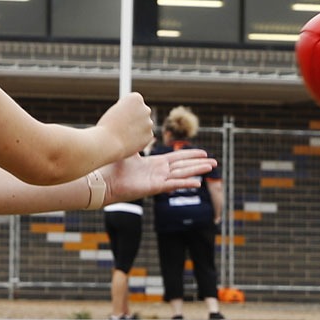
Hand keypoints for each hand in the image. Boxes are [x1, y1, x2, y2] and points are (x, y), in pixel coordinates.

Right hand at [96, 93, 154, 157]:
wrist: (108, 143)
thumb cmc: (107, 126)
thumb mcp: (116, 110)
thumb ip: (129, 111)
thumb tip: (138, 121)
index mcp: (136, 98)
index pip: (134, 103)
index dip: (124, 110)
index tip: (117, 115)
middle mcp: (146, 108)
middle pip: (141, 113)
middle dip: (134, 119)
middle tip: (121, 126)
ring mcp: (149, 123)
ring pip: (144, 125)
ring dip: (136, 129)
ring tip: (123, 134)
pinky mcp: (150, 135)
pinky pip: (144, 136)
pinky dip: (138, 139)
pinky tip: (128, 141)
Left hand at [98, 147, 217, 203]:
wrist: (105, 180)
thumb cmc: (114, 168)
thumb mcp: (130, 151)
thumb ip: (138, 143)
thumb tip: (142, 132)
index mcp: (155, 164)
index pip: (177, 159)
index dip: (190, 155)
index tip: (203, 153)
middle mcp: (160, 173)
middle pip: (184, 166)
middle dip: (199, 163)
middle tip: (214, 162)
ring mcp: (158, 181)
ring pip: (182, 174)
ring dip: (197, 171)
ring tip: (211, 168)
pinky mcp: (155, 187)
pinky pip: (173, 185)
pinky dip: (185, 183)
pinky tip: (198, 183)